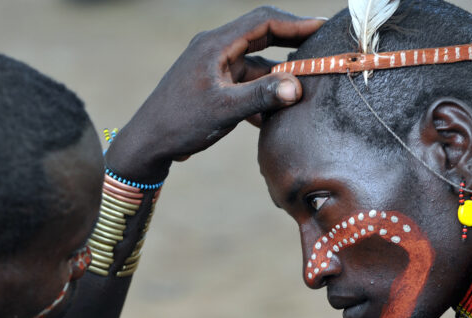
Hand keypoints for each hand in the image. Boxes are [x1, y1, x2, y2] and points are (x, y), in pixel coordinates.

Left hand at [105, 7, 324, 181]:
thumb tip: (297, 86)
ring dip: (278, 77)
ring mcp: (214, 67)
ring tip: (306, 89)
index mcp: (215, 44)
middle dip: (292, 45)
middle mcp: (215, 49)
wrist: (148, 143)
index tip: (322, 28)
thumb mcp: (223, 110)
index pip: (262, 21)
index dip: (295, 23)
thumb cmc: (180, 123)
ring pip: (256, 64)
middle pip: (262, 37)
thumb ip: (261, 96)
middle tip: (323, 51)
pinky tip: (277, 115)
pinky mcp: (214, 85)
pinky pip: (246, 83)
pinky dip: (262, 94)